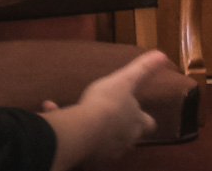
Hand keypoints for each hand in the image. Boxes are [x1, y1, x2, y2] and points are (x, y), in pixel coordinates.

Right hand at [44, 49, 167, 170]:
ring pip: (98, 139)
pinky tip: (49, 109)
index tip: (138, 113)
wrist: (84, 128)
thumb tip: (162, 54)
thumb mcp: (126, 79)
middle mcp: (124, 140)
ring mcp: (105, 151)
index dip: (144, 119)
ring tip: (74, 112)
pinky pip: (74, 140)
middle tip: (105, 115)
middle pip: (125, 136)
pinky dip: (65, 127)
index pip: (148, 124)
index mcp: (137, 123)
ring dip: (88, 125)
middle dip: (116, 126)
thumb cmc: (108, 102)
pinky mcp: (84, 157)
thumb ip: (143, 69)